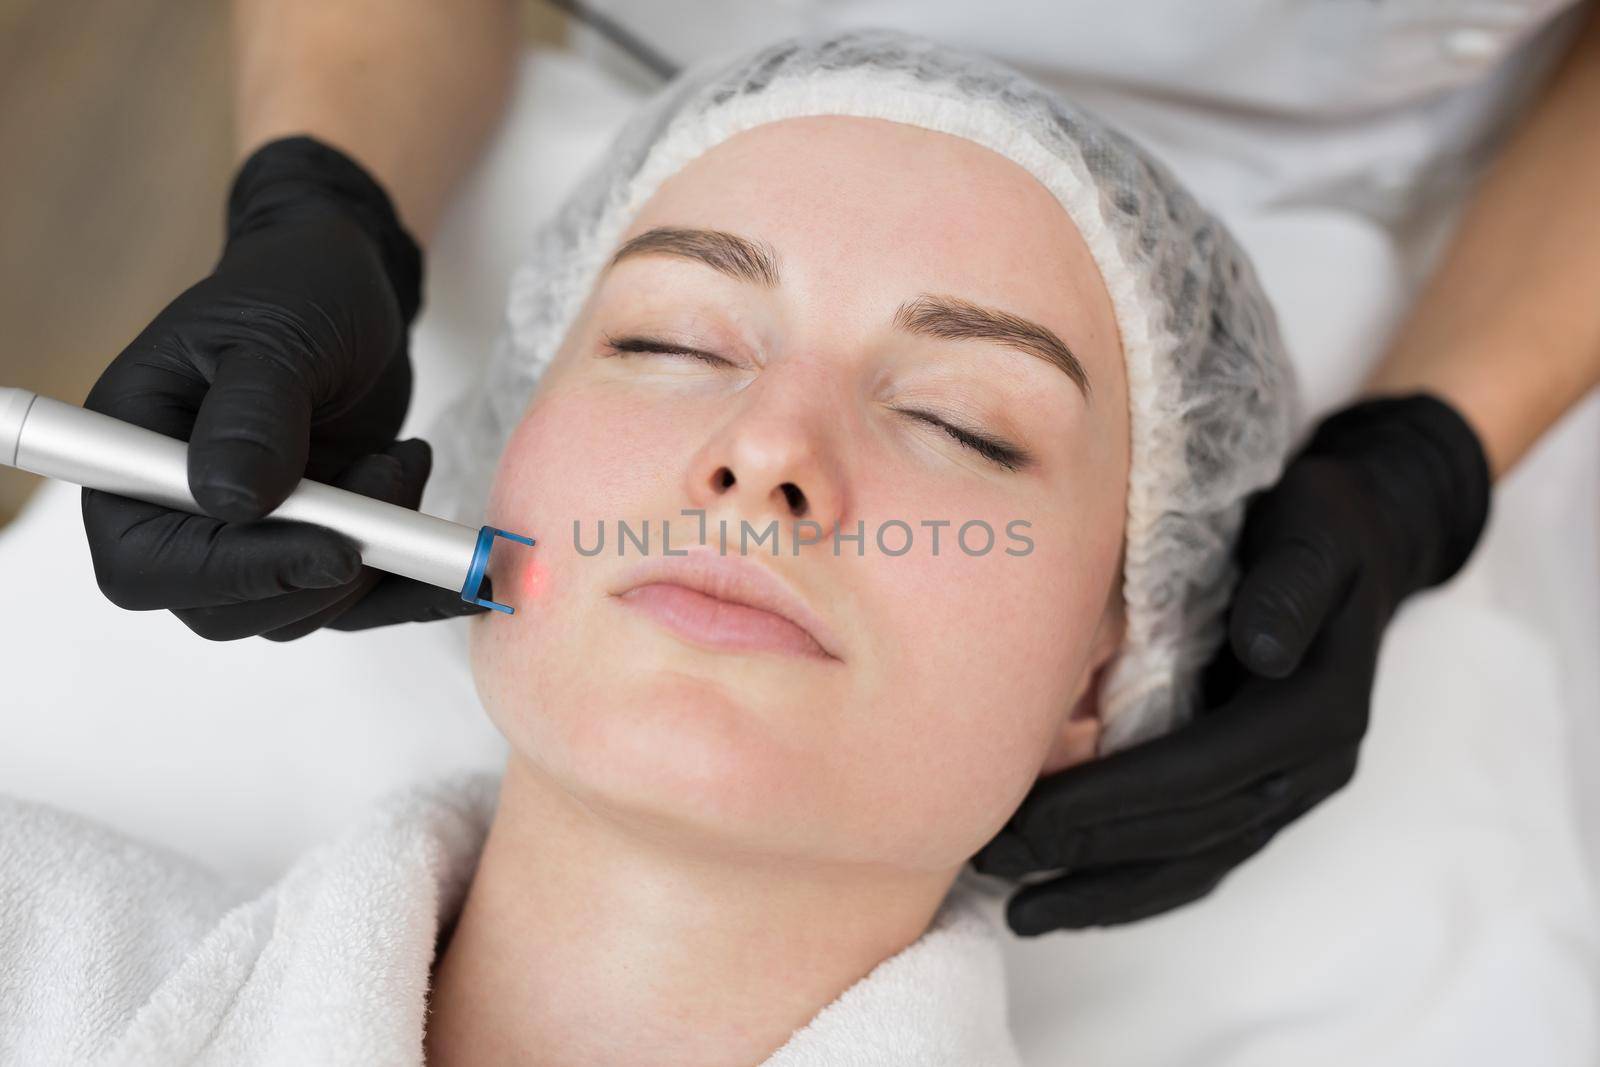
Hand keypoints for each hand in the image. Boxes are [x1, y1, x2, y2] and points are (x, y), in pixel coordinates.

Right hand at [80, 136, 490, 640]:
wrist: (351, 286)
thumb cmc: (295, 289)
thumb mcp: (275, 338)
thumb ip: (254, 415)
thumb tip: (232, 502)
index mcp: (131, 454)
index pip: (144, 565)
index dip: (232, 577)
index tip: (331, 548)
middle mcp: (178, 509)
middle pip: (225, 610)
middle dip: (322, 568)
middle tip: (385, 478)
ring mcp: (248, 535)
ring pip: (300, 611)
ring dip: (373, 555)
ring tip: (400, 457)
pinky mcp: (313, 540)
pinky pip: (354, 601)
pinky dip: (409, 588)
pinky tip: (456, 560)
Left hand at [970, 393, 1491, 934]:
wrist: (1366, 543)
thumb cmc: (1323, 527)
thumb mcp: (1318, 529)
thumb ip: (1291, 584)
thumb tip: (1264, 649)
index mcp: (1318, 709)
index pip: (1204, 768)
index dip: (1117, 797)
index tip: (1033, 815)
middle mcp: (1309, 769)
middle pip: (1189, 831)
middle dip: (1087, 850)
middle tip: (992, 858)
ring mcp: (1288, 792)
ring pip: (1192, 865)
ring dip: (1103, 893)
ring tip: (1018, 913)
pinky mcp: (1262, 797)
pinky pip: (1197, 859)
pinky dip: (1131, 886)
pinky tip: (1065, 900)